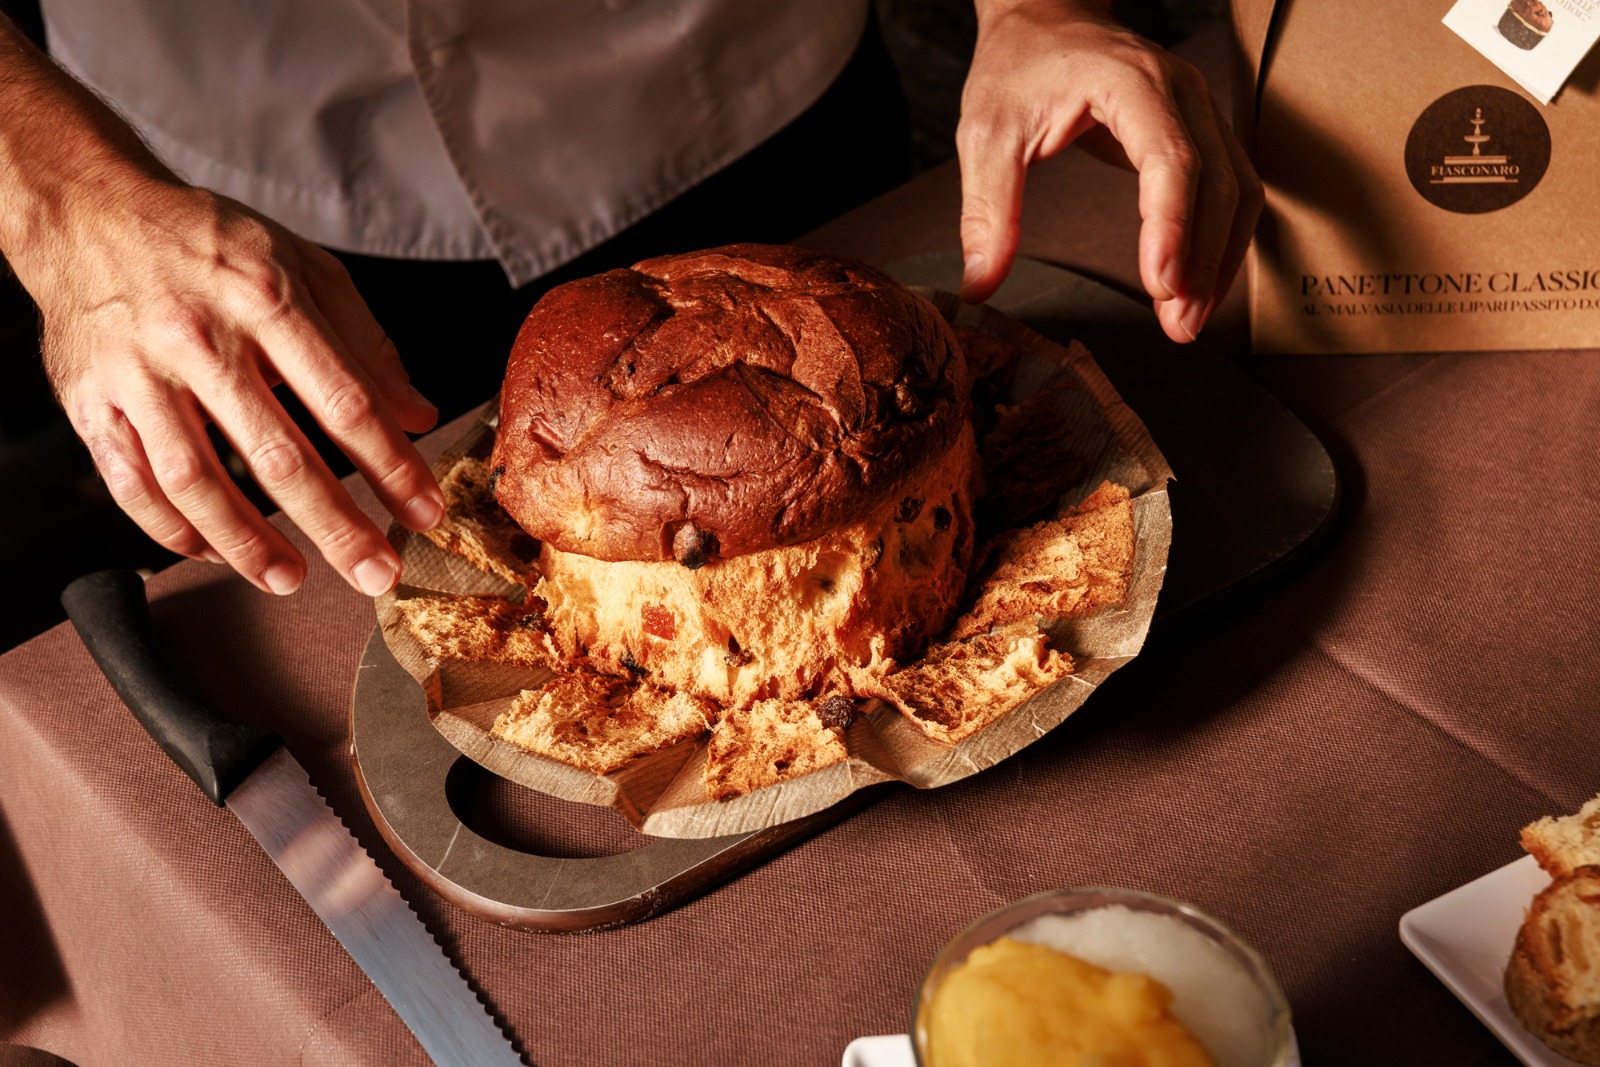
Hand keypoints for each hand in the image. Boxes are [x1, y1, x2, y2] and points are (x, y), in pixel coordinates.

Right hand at [31, 178, 442, 596]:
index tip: (423, 510)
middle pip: (277, 454)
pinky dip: (172, 528)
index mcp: (265, 299)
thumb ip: (366, 344)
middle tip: (375, 572)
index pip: (344, 401)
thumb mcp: (305, 268)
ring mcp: (138, 373)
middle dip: (335, 525)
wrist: (89, 211)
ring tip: (293, 579)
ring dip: (249, 543)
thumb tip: (419, 414)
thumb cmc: (209, 243)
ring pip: (197, 479)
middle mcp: (199, 338)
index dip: (391, 464)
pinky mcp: (89, 400)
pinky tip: (213, 551)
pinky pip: (131, 482)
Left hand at [957, 0, 1262, 342]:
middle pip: (1218, 182)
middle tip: (1180, 326)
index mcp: (1131, 82)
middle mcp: (1181, 91)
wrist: (1044, 17)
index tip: (1161, 285)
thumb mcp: (986, 135)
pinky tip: (1197, 287)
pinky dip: (1220, 241)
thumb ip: (985, 211)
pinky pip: (1231, 189)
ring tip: (1189, 321)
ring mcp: (1199, 108)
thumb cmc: (1017, 68)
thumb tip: (978, 285)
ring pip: (1238, 189)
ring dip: (1220, 260)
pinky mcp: (1201, 130)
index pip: (1170, 159)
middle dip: (1204, 261)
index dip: (1172, 226)